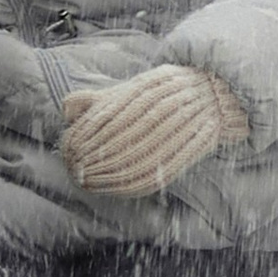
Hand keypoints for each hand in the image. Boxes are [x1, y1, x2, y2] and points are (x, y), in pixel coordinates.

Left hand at [61, 64, 246, 197]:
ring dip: (103, 174)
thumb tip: (67, 109)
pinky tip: (110, 188)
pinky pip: (151, 175)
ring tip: (85, 179)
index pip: (104, 119)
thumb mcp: (129, 89)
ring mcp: (172, 132)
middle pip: (113, 141)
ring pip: (131, 160)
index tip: (68, 148)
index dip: (82, 137)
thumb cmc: (159, 94)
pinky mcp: (181, 155)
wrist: (211, 96)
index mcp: (143, 91)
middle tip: (73, 167)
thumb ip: (97, 100)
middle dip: (89, 158)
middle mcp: (158, 110)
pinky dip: (127, 185)